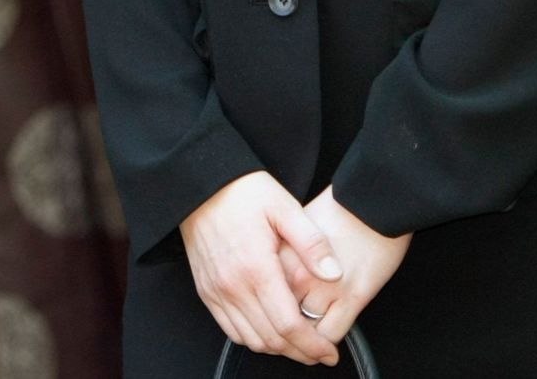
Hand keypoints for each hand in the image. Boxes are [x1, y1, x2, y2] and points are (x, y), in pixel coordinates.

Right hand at [181, 172, 343, 366]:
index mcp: (257, 268)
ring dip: (277, 348)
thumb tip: (335, 274)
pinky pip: (231, 329)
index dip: (312, 345)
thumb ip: (311, 242)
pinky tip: (270, 330)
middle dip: (300, 352)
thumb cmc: (245, 192)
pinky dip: (253, 338)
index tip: (330, 352)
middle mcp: (233, 287)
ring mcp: (216, 292)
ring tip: (299, 343)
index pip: (288, 325)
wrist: (201, 184)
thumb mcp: (284, 206)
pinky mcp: (206, 291)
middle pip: (271, 340)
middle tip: (320, 352)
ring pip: (251, 340)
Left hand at [278, 186, 411, 346]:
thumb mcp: (297, 224)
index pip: (263, 298)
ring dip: (304, 343)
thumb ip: (281, 255)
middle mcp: (300, 274)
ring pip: (305, 333)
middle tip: (289, 338)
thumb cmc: (340, 209)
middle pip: (280, 319)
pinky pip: (331, 334)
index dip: (265, 315)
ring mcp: (326, 288)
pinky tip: (327, 341)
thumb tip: (269, 279)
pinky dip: (326, 344)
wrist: (374, 199)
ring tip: (308, 343)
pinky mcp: (352, 297)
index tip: (270, 321)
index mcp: (283, 255)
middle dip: (283, 334)